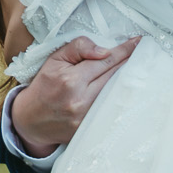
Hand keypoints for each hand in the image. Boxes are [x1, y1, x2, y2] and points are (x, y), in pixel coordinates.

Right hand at [7, 35, 138, 155]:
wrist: (30, 119)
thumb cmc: (44, 85)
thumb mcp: (55, 59)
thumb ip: (79, 48)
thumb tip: (104, 50)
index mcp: (71, 80)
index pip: (105, 61)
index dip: (123, 51)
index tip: (137, 42)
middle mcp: (80, 101)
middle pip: (114, 78)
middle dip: (129, 63)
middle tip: (142, 52)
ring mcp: (86, 118)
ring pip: (115, 94)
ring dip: (127, 81)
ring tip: (136, 68)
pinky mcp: (89, 129)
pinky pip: (109, 110)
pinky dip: (118, 98)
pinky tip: (125, 90)